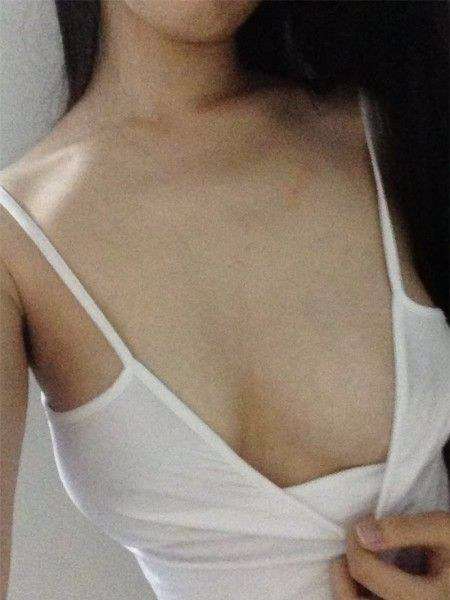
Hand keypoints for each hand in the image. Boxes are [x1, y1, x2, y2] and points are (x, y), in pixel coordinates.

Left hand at [329, 510, 449, 598]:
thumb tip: (361, 532)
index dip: (354, 542)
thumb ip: (404, 529)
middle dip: (340, 577)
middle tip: (344, 556)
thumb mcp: (443, 530)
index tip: (360, 527)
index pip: (365, 571)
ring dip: (348, 594)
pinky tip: (368, 588)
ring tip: (353, 573)